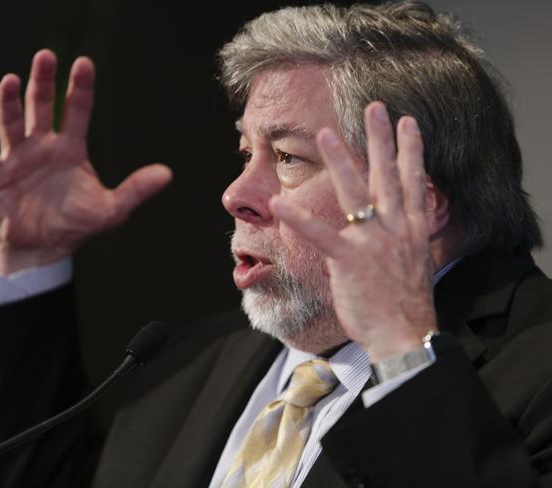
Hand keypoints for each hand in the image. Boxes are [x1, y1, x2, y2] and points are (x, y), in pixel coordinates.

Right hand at [0, 50, 171, 274]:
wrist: (44, 251)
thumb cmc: (75, 226)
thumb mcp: (111, 210)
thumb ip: (135, 190)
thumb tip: (167, 174)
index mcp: (71, 150)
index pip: (78, 111)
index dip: (80, 88)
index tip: (84, 63)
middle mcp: (43, 147)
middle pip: (41, 107)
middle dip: (43, 82)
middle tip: (45, 56)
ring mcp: (17, 159)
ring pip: (11, 124)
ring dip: (9, 103)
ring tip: (10, 80)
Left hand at [269, 102, 436, 361]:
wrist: (404, 334)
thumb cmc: (404, 305)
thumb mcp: (414, 265)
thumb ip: (400, 240)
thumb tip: (392, 227)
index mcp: (412, 230)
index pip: (414, 181)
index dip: (411, 150)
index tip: (408, 122)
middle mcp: (395, 229)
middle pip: (387, 175)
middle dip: (380, 139)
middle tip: (374, 107)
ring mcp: (372, 242)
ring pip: (355, 192)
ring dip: (341, 160)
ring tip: (326, 133)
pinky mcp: (349, 260)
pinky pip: (320, 234)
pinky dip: (299, 218)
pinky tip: (279, 203)